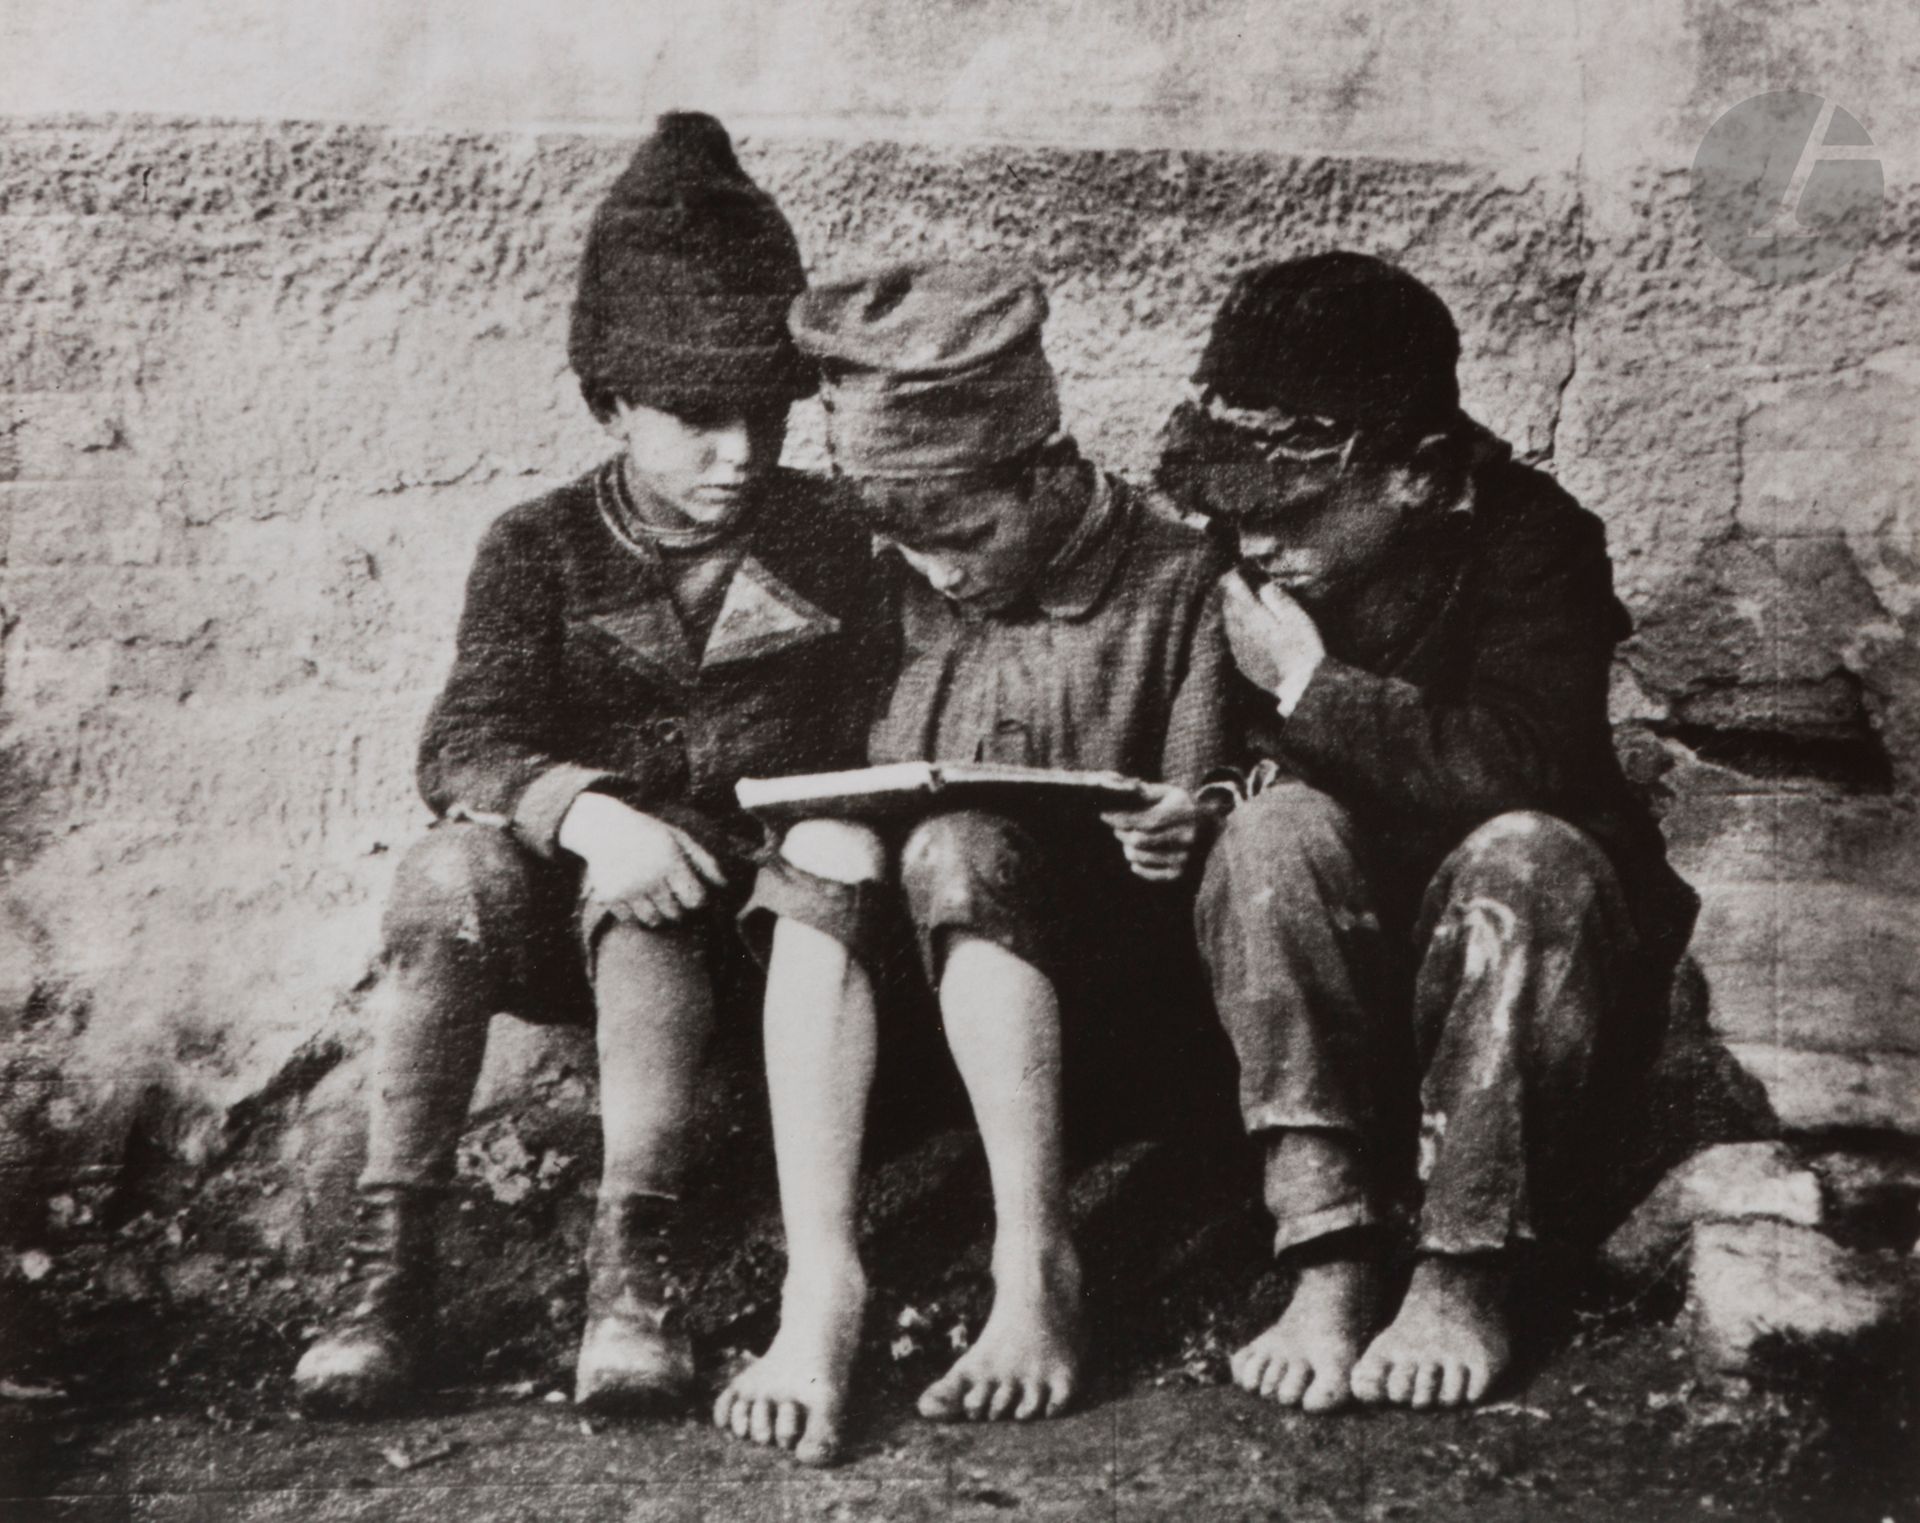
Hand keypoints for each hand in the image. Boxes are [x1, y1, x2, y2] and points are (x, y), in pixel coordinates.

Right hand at [557, 792, 728, 927]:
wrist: (602, 828)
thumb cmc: (648, 833)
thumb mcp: (678, 838)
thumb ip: (703, 861)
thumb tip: (725, 885)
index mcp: (670, 860)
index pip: (695, 899)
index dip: (697, 899)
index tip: (692, 893)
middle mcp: (649, 877)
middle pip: (676, 914)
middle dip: (679, 909)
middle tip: (672, 897)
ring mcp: (627, 889)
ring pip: (653, 921)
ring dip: (658, 915)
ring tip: (656, 900)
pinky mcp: (609, 897)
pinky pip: (630, 920)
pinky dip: (635, 914)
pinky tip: (635, 898)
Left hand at [1102, 782, 1207, 881]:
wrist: (1213, 831)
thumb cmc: (1183, 807)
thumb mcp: (1170, 793)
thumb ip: (1144, 791)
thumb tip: (1117, 789)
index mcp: (1184, 813)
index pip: (1144, 820)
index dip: (1120, 818)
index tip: (1104, 814)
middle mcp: (1187, 837)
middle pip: (1138, 840)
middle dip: (1121, 833)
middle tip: (1116, 828)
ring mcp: (1185, 858)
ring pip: (1139, 857)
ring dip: (1127, 848)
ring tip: (1127, 839)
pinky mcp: (1181, 873)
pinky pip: (1147, 873)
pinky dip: (1136, 864)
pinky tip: (1136, 854)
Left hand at [1221, 571, 1324, 705]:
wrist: (1301, 687)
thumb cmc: (1304, 648)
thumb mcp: (1297, 618)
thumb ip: (1278, 600)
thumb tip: (1263, 587)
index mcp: (1254, 618)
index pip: (1236, 593)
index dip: (1233, 581)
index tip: (1232, 572)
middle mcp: (1241, 633)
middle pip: (1229, 608)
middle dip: (1230, 595)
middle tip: (1232, 585)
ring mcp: (1240, 650)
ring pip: (1229, 625)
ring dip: (1230, 612)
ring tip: (1234, 603)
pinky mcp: (1244, 664)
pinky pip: (1233, 641)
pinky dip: (1235, 630)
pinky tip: (1240, 629)